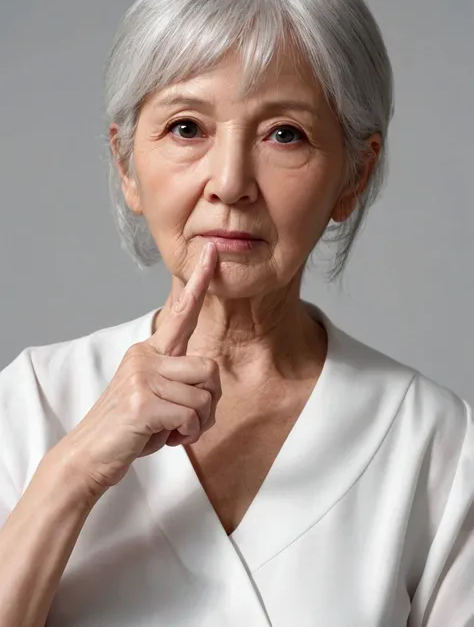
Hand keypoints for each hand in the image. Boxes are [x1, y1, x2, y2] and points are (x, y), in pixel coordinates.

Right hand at [49, 242, 220, 503]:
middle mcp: (146, 356)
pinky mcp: (142, 402)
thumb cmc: (130, 427)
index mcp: (150, 351)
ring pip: (204, 396)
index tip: (211, 252)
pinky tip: (166, 438)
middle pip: (210, 369)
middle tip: (188, 421)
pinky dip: (186, 434)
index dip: (199, 282)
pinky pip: (190, 416)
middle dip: (209, 403)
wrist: (91, 455)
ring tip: (173, 431)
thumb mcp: (156, 395)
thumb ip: (179, 381)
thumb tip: (210, 382)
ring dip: (198, 423)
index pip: (179, 312)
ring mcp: (142, 377)